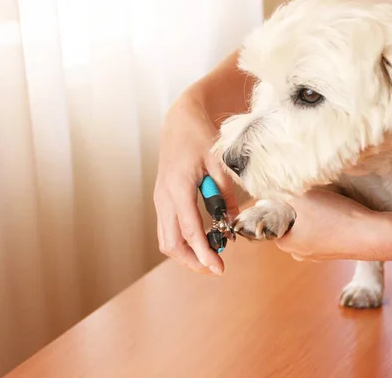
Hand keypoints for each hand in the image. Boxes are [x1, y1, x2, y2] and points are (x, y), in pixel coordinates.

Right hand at [153, 93, 238, 274]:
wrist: (180, 122)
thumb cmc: (200, 138)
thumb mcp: (220, 164)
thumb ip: (226, 195)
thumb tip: (232, 224)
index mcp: (178, 188)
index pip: (190, 231)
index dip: (204, 253)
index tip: (219, 268)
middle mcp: (164, 197)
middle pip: (172, 244)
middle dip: (193, 261)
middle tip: (216, 268)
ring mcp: (160, 199)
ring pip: (166, 240)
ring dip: (186, 254)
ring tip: (210, 259)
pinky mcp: (162, 199)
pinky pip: (167, 229)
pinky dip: (182, 242)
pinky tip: (201, 242)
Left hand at [274, 189, 374, 260]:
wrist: (370, 234)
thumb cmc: (333, 216)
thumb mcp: (302, 197)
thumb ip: (281, 193)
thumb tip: (268, 192)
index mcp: (286, 244)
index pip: (274, 222)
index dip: (280, 205)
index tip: (291, 194)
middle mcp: (300, 254)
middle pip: (291, 225)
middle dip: (298, 210)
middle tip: (310, 196)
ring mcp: (319, 255)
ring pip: (309, 229)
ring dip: (314, 215)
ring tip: (327, 203)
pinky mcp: (336, 252)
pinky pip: (325, 233)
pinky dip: (329, 222)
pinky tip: (339, 213)